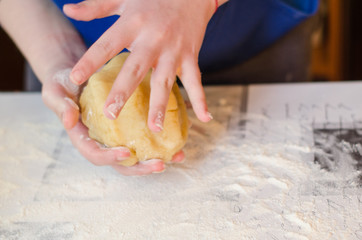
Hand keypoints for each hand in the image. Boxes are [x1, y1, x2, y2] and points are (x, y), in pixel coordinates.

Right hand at [42, 69, 183, 175]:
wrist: (78, 74)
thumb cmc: (64, 83)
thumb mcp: (56, 90)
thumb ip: (60, 105)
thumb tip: (70, 120)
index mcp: (84, 138)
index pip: (95, 154)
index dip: (110, 158)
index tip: (127, 153)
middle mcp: (102, 141)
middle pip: (122, 163)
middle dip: (141, 168)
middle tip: (160, 165)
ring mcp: (117, 136)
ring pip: (138, 154)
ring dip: (158, 158)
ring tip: (178, 156)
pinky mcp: (130, 127)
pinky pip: (146, 137)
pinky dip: (162, 139)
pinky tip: (181, 135)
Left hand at [64, 0, 215, 131]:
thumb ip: (95, 7)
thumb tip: (68, 11)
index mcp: (132, 23)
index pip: (107, 45)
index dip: (90, 61)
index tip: (75, 79)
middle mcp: (153, 39)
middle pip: (136, 69)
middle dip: (123, 92)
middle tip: (111, 114)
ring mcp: (174, 50)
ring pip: (165, 81)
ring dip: (160, 105)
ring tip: (154, 128)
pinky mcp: (190, 56)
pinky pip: (195, 80)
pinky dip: (201, 99)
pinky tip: (205, 118)